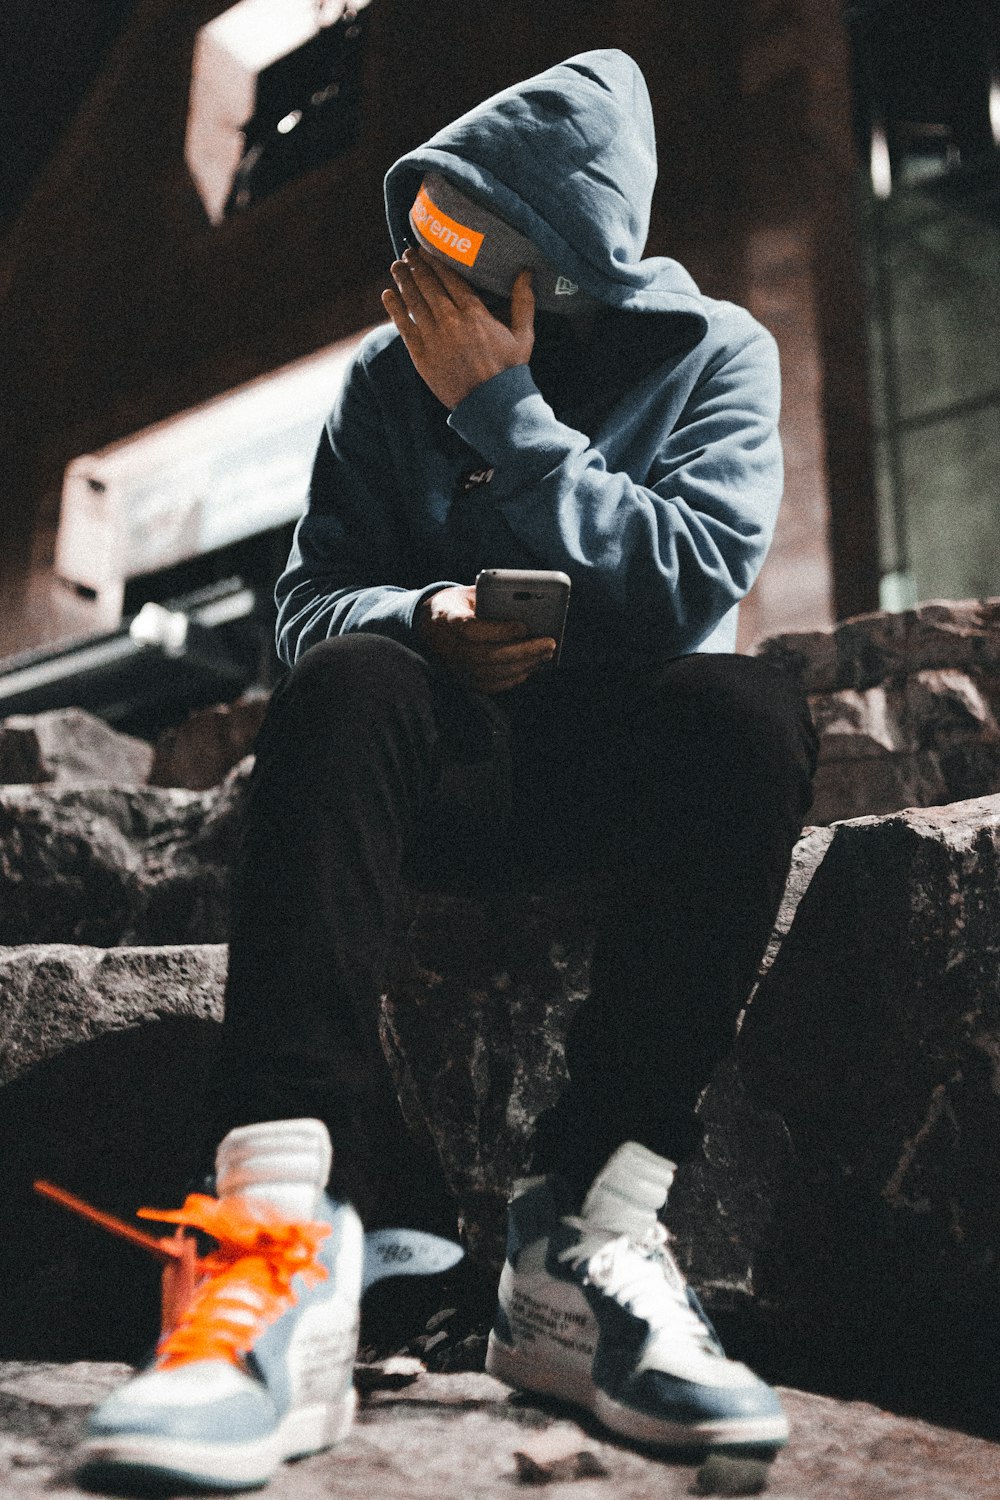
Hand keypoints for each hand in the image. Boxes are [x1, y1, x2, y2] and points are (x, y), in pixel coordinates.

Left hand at [381, 247, 534, 408]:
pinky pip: (404, 326)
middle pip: (428, 285)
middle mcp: (451, 321)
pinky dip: (394, 309)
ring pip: (414, 301)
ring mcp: (434, 338)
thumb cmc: (509, 370)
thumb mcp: (523, 335)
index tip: (426, 249)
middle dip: (416, 266)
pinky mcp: (421, 355)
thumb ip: (523, 302)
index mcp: (474, 313)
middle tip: (408, 253)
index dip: (435, 261)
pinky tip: (388, 295)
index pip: (450, 278)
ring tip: (397, 267)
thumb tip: (526, 272)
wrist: (491, 404)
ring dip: (403, 281)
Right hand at [417, 585, 555, 693]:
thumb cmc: (458, 605)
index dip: (499, 630)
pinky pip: (491, 685)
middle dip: (523, 651)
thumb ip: (491, 599)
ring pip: (492, 673)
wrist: (428, 626)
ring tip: (546, 653)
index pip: (471, 629)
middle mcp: (447, 647)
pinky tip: (531, 666)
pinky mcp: (463, 680)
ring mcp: (454, 667)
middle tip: (549, 643)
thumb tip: (528, 608)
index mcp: (445, 618)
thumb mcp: (468, 594)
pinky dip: (514, 677)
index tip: (524, 625)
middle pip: (487, 655)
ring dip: (524, 665)